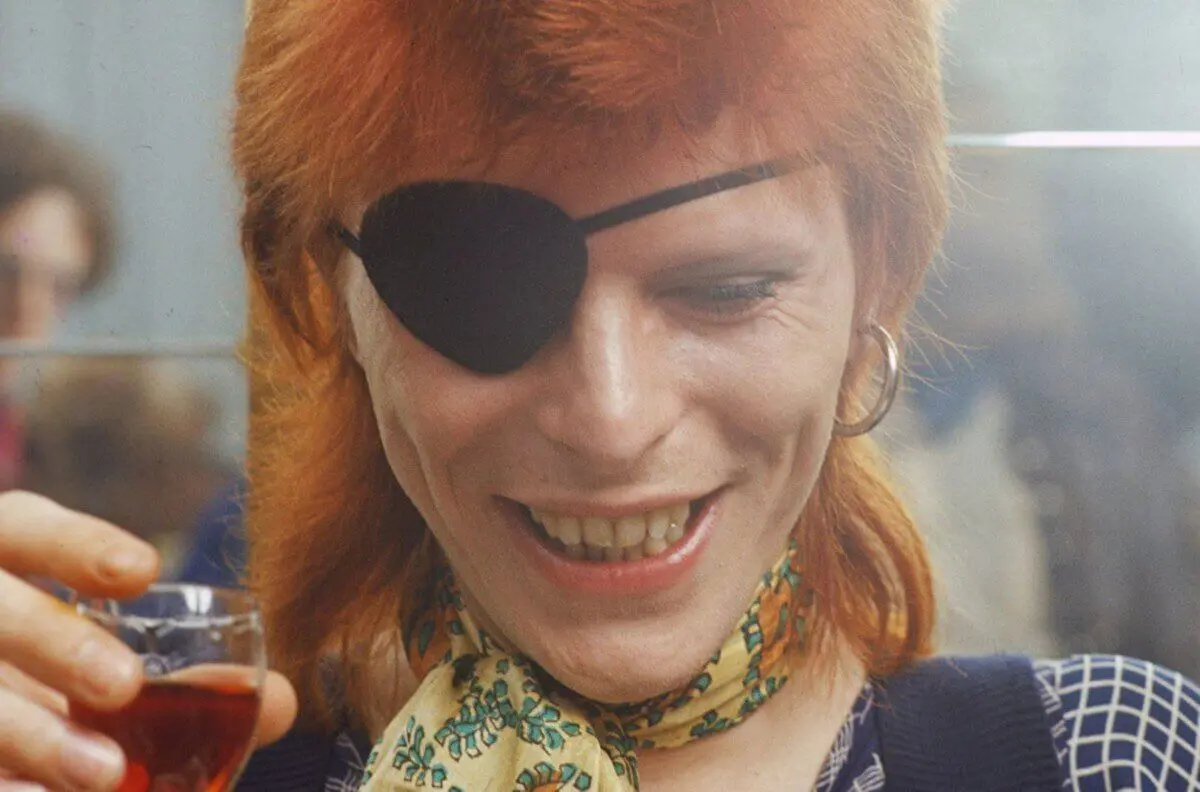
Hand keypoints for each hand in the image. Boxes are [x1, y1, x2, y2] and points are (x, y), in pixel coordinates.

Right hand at [0, 491, 297, 791]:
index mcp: (3, 559)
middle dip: (58, 645)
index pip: (25, 529)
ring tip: (104, 776)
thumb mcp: (104, 656)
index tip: (143, 570)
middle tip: (124, 686)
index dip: (76, 545)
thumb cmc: (50, 673)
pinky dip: (7, 781)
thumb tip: (281, 703)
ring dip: (34, 735)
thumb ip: (189, 678)